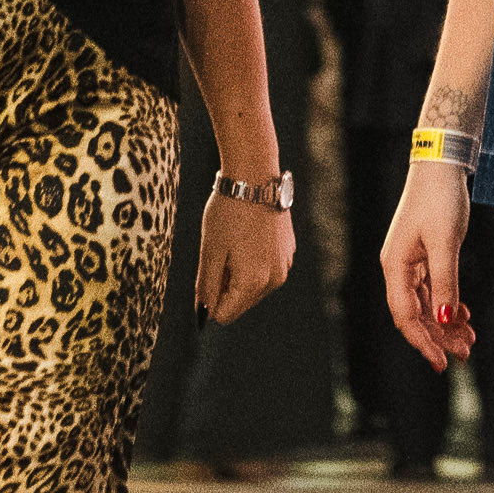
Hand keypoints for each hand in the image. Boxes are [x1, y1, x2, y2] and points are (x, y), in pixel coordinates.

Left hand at [195, 178, 295, 321]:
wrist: (256, 177)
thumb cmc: (229, 212)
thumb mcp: (210, 250)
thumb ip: (207, 285)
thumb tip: (205, 311)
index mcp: (252, 282)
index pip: (225, 315)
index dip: (209, 301)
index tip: (206, 276)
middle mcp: (273, 280)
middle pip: (240, 303)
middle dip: (225, 288)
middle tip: (219, 255)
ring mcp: (284, 266)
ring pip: (254, 288)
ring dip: (239, 275)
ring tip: (234, 244)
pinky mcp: (288, 252)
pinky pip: (266, 271)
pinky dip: (253, 263)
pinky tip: (247, 238)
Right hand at [380, 153, 476, 366]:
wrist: (442, 165)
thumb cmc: (440, 200)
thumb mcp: (445, 244)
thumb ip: (445, 284)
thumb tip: (444, 320)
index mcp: (395, 266)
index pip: (405, 316)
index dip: (423, 341)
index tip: (442, 362)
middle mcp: (398, 267)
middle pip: (416, 313)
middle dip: (439, 336)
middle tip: (464, 354)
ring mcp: (410, 262)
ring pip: (426, 303)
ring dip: (446, 322)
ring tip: (469, 339)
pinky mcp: (423, 255)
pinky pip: (433, 289)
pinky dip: (448, 303)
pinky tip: (464, 315)